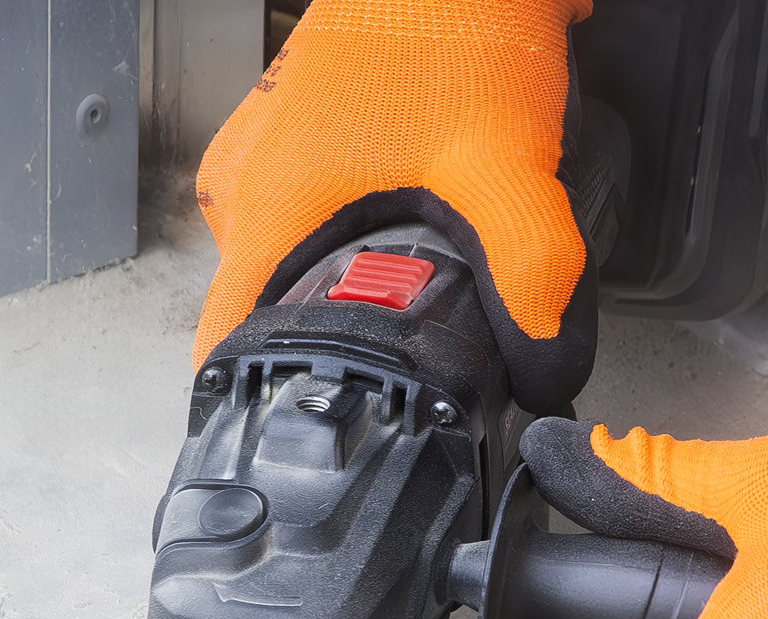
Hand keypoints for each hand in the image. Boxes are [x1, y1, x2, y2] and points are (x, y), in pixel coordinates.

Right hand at [193, 0, 596, 414]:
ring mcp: (269, 150)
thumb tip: (544, 366)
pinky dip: (334, 236)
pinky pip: (299, 209)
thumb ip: (530, 271)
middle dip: (311, 343)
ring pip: (277, 255)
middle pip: (258, 305)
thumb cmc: (449, 18)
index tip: (279, 429)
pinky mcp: (300, 130)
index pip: (224, 338)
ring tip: (382, 302)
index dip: (250, 396)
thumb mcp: (501, 164)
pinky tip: (391, 235)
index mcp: (269, 208)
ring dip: (321, 287)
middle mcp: (251, 183)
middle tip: (370, 366)